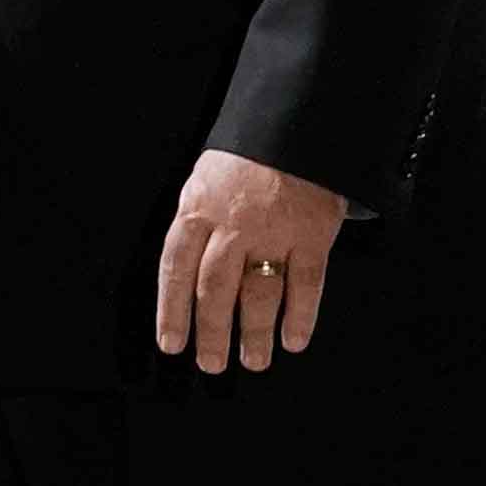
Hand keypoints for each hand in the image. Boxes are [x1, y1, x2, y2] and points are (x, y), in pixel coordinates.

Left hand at [156, 148, 352, 373]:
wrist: (298, 120)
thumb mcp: (206, 179)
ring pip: (258, 293)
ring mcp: (274, 230)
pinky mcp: (313, 233)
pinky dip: (300, 316)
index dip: (172, 311)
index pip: (176, 269)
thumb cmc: (249, 155)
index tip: (172, 344)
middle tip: (212, 364)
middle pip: (215, 290)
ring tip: (253, 361)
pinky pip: (306, 284)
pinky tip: (293, 339)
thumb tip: (186, 276)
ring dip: (253, 333)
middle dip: (211, 333)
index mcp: (198, 208)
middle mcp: (232, 224)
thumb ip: (197, 223)